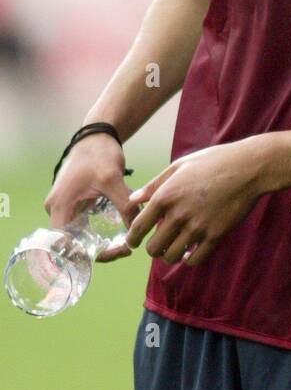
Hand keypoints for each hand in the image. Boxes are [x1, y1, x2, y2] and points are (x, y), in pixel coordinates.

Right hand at [44, 135, 139, 262]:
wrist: (95, 135)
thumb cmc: (99, 154)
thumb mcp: (113, 180)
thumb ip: (125, 206)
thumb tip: (136, 232)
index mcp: (59, 206)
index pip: (66, 244)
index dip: (89, 253)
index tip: (116, 250)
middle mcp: (56, 209)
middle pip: (73, 243)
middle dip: (99, 250)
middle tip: (126, 249)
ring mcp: (63, 207)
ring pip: (79, 236)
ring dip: (100, 243)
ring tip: (126, 243)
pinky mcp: (72, 204)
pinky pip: (83, 226)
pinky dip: (99, 232)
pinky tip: (119, 233)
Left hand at [125, 140, 262, 265]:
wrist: (248, 168)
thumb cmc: (213, 161)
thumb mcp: (179, 166)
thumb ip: (154, 185)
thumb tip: (134, 199)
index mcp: (165, 196)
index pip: (138, 227)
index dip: (132, 239)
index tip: (133, 242)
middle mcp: (178, 215)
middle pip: (153, 248)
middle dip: (152, 249)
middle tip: (158, 245)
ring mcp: (197, 227)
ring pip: (172, 257)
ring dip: (169, 256)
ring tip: (173, 249)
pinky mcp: (215, 235)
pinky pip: (195, 259)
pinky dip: (189, 260)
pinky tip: (189, 253)